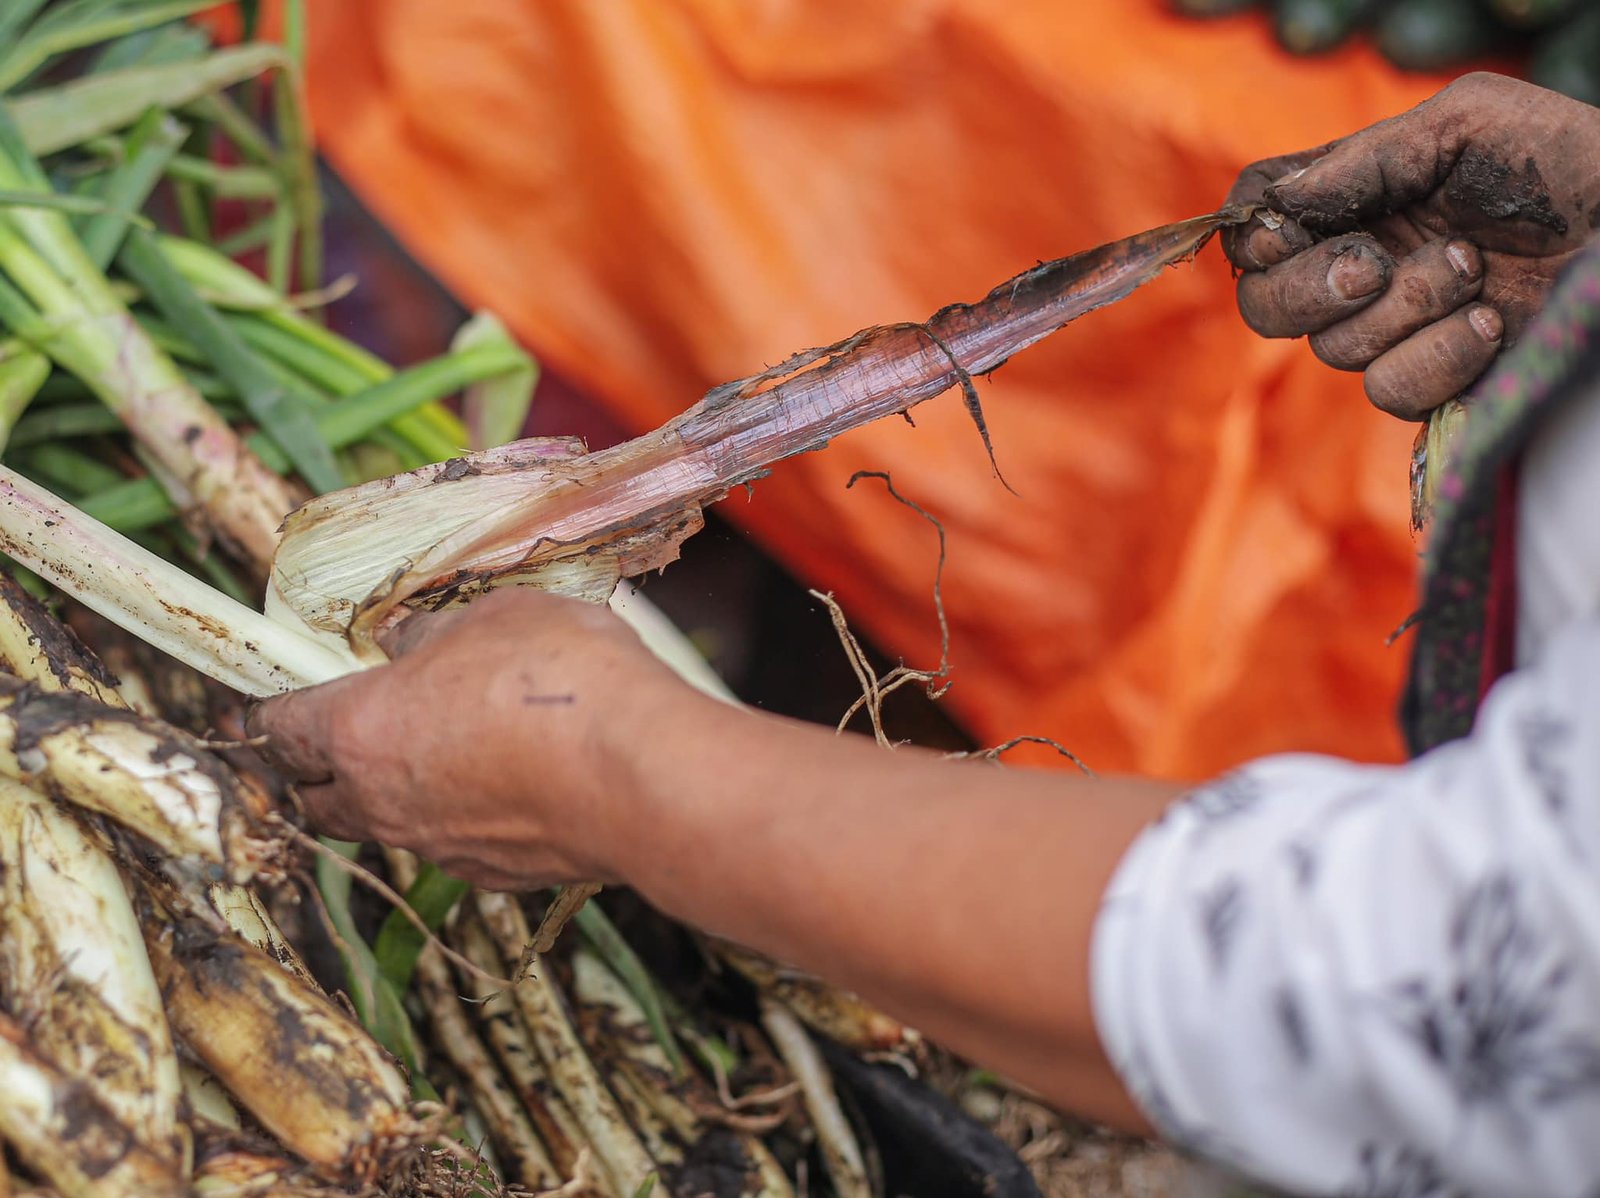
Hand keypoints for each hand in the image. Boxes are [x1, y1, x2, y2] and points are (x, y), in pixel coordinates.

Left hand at [246, 588, 699, 889]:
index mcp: (361, 730)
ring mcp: (440, 848)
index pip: (279, 728)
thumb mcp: (491, 618)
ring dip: (397, 793)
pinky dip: (463, 816)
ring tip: (446, 750)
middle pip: (318, 797)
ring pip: (389, 825)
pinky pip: (456, 844)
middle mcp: (384, 803)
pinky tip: (510, 782)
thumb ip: (435, 632)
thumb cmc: (560, 683)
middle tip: (340, 735)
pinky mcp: (496, 875)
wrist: (641, 776)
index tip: (256, 707)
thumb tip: (411, 642)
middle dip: (316, 769)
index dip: (264, 714)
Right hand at [1222, 72, 1599, 419]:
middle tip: (1372, 268)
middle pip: (1264, 305)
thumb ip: (1367, 156)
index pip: (1255, 225)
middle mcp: (1359, 266)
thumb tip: (1281, 202)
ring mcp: (1391, 328)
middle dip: (1309, 291)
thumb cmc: (1564, 163)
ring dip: (1408, 308)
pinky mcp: (1429, 381)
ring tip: (1475, 269)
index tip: (1295, 231)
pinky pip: (1389, 388)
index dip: (1258, 236)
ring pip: (1334, 349)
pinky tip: (1490, 325)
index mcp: (1353, 199)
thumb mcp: (1467, 122)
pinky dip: (1440, 355)